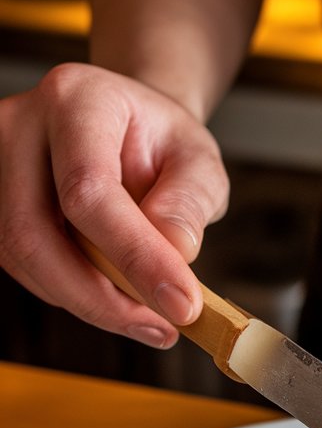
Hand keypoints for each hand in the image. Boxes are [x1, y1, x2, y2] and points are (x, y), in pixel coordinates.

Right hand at [0, 63, 228, 346]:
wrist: (128, 132)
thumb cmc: (162, 145)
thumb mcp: (198, 162)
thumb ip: (190, 201)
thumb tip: (174, 251)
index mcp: (76, 100)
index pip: (88, 190)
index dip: (133, 256)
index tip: (181, 304)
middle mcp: (18, 125)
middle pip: (34, 232)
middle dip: (100, 297)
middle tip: (162, 327)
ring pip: (21, 256)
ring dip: (86, 301)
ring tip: (148, 316)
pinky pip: (20, 265)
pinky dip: (69, 293)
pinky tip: (114, 299)